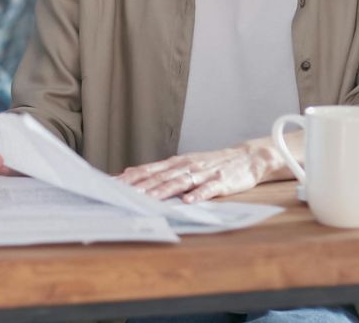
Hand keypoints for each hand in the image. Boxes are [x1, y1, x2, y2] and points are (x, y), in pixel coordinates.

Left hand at [117, 138, 290, 202]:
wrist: (247, 158)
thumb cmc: (212, 164)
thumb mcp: (183, 164)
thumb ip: (159, 171)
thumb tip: (130, 173)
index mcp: (175, 163)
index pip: (147, 170)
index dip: (129, 178)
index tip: (111, 185)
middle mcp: (186, 166)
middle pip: (159, 177)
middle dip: (140, 186)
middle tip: (121, 194)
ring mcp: (203, 173)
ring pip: (180, 182)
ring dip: (163, 191)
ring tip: (148, 199)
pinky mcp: (221, 182)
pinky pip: (208, 189)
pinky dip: (197, 195)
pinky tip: (188, 201)